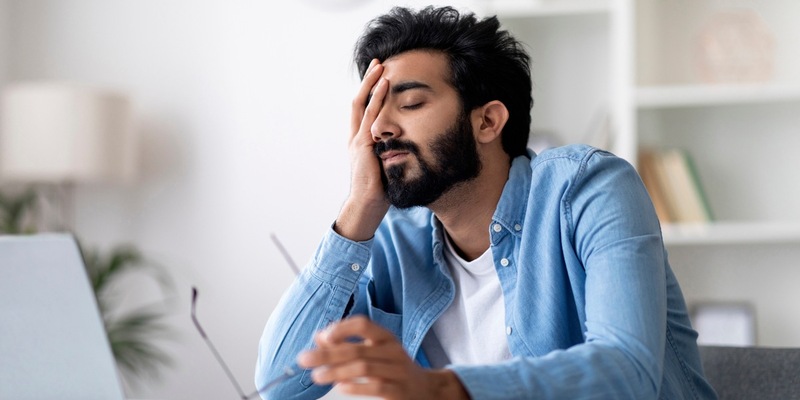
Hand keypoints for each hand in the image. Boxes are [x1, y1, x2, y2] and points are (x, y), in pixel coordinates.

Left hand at [297, 316, 469, 399]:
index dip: (342, 329)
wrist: (426, 390)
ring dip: (337, 372)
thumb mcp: (375, 351)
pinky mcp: (399, 391)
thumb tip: (319, 337)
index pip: (363, 325)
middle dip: (327, 354)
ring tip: (317, 376)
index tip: (322, 337)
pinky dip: (357, 387)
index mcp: (386, 337)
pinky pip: (377, 387)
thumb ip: (348, 343)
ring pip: (364, 368)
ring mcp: (398, 371)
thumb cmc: (392, 367)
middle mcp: (393, 351)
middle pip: (357, 349)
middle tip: (304, 359)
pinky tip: (341, 387)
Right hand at [334, 59, 390, 241]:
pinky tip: (384, 86)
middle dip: (368, 81)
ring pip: (362, 104)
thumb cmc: (380, 191)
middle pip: (359, 102)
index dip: (370, 93)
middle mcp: (356, 137)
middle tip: (378, 63)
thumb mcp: (387, 165)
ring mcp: (357, 140)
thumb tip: (409, 145)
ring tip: (380, 66)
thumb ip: (392, 152)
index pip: (363, 111)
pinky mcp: (363, 145)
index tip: (379, 77)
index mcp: (360, 142)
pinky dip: (377, 99)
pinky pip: (370, 116)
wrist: (367, 206)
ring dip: (372, 84)